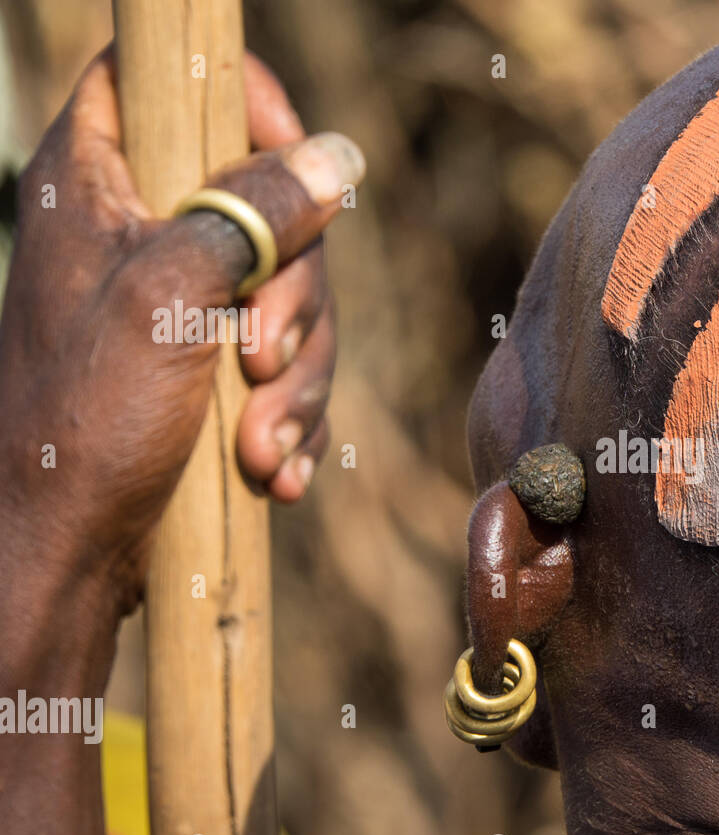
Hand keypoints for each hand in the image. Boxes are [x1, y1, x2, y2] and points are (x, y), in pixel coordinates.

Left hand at [0, 49, 362, 613]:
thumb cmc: (86, 423)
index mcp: (97, 180)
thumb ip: (251, 214)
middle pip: (265, 203)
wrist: (64, 553)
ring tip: (263, 445)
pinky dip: (290, 415)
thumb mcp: (171, 299)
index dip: (241, 103)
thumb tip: (336, 158)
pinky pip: (284, 364)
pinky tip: (274, 468)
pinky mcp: (206, 367)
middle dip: (292, 296)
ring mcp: (179, 303)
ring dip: (295, 378)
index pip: (169, 79)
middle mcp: (139, 230)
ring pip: (288, 295)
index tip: (292, 168)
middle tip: (260, 358)